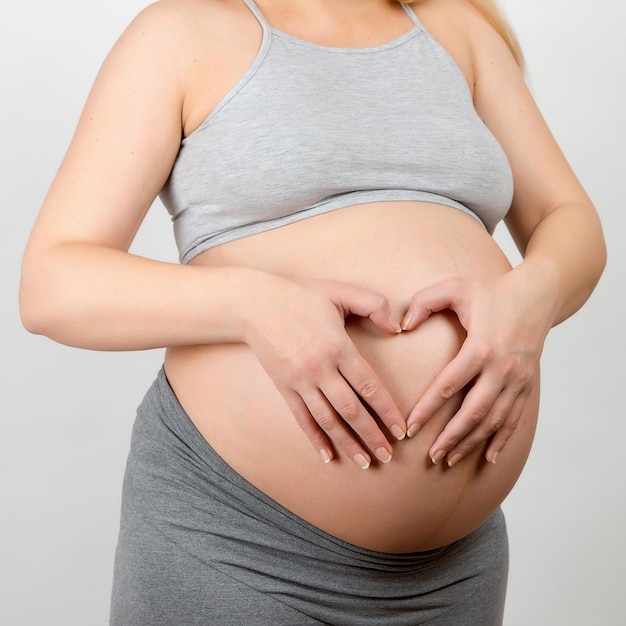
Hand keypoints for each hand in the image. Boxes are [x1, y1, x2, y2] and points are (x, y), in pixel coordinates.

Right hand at [240, 275, 405, 468]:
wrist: (254, 303)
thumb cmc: (299, 296)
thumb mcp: (339, 291)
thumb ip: (373, 305)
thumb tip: (396, 327)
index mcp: (338, 346)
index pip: (369, 386)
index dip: (387, 411)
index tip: (400, 429)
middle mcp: (320, 368)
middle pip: (352, 410)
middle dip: (372, 435)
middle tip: (388, 455)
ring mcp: (300, 380)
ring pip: (328, 420)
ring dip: (348, 444)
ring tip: (365, 463)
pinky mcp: (283, 387)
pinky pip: (301, 418)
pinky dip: (315, 439)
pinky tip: (327, 456)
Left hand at [401, 267, 556, 465]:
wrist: (538, 294)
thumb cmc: (491, 291)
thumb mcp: (454, 287)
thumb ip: (423, 301)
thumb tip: (401, 326)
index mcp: (480, 347)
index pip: (448, 386)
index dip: (427, 410)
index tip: (410, 428)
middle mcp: (502, 368)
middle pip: (473, 412)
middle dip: (451, 437)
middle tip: (431, 457)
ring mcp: (518, 379)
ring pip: (494, 421)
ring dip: (471, 443)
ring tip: (449, 460)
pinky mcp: (528, 385)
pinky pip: (515, 419)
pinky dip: (501, 441)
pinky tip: (487, 457)